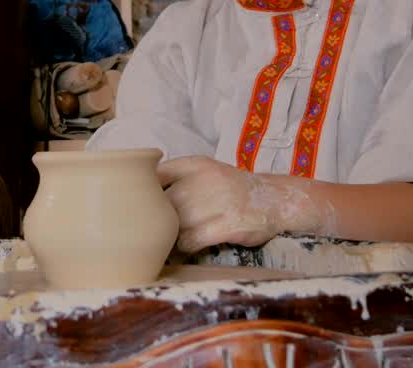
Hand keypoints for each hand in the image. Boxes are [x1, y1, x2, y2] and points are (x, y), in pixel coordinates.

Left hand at [158, 156, 331, 252]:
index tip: (141, 207)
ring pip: (175, 224)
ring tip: (167, 243)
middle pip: (162, 203)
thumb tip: (138, 195)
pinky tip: (187, 248)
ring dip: (168, 237)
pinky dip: (184, 247)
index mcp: (196, 164)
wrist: (274, 199)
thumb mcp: (206, 171)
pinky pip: (192, 240)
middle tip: (150, 233)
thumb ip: (176, 176)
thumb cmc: (231, 189)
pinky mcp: (228, 224)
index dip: (144, 194)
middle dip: (156, 220)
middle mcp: (205, 179)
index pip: (156, 174)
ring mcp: (218, 201)